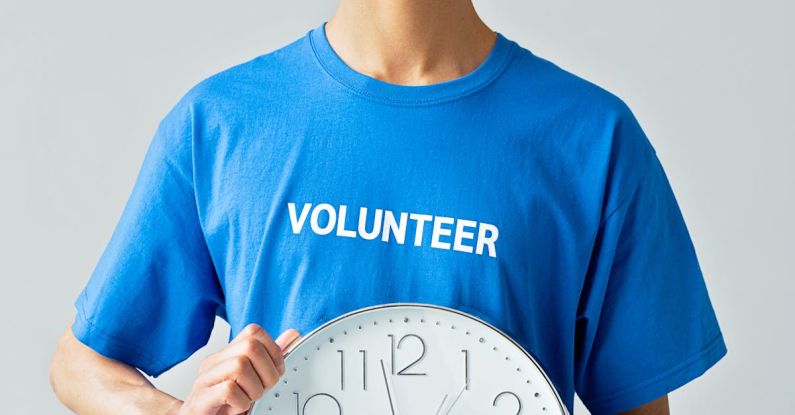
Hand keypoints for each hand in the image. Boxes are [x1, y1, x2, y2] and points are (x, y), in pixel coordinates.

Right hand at [178, 324, 300, 414]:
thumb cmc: (228, 404)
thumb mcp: (254, 378)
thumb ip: (271, 357)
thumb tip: (293, 334)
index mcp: (226, 354)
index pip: (254, 332)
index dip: (273, 351)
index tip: (275, 372)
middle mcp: (213, 362)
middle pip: (250, 346)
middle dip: (267, 371)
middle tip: (262, 389)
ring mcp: (204, 379)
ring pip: (240, 365)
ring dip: (254, 389)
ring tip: (248, 400)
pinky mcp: (200, 399)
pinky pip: (228, 390)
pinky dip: (241, 402)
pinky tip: (237, 408)